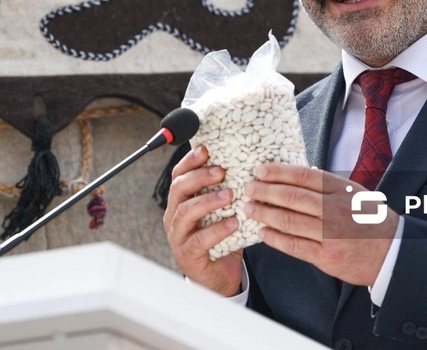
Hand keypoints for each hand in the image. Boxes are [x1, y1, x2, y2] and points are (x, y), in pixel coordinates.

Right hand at [163, 145, 242, 295]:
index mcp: (182, 201)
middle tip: (221, 171)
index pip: (179, 175)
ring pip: (185, 212)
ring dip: (208, 201)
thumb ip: (229, 191)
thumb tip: (251, 165)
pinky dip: (216, 230)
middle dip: (199, 176)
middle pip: (179, 189)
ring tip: (229, 195)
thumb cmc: (223, 239)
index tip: (206, 150)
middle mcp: (175, 216)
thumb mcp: (224, 211)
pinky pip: (198, 240)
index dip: (189, 161)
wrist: (220, 276)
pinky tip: (232, 223)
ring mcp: (179, 236)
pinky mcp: (188, 255)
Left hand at [244, 164, 398, 286]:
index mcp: (342, 190)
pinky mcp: (326, 256)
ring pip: (288, 220)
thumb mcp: (356, 194)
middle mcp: (335, 210)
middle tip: (248, 188)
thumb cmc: (371, 220)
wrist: (392, 252)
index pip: (304, 176)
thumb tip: (299, 175)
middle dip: (265, 191)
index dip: (279, 172)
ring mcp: (330, 234)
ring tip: (249, 209)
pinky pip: (293, 245)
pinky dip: (274, 238)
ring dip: (264, 213)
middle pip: (292, 197)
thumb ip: (329, 186)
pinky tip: (263, 232)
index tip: (261, 170)